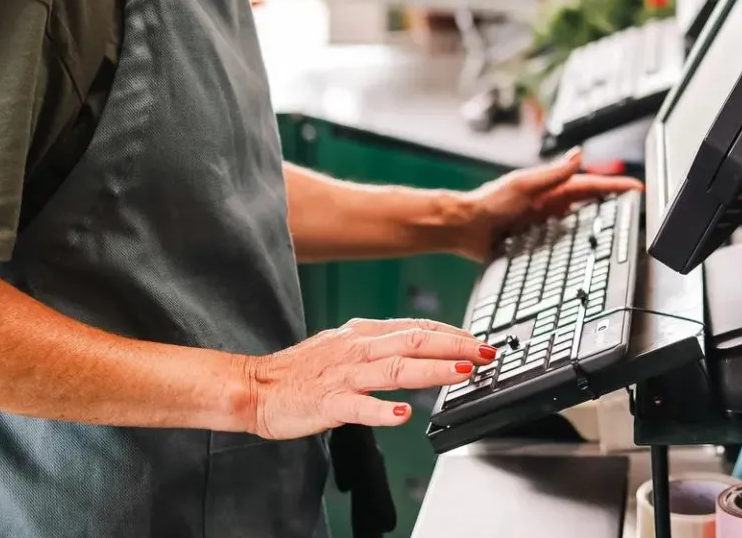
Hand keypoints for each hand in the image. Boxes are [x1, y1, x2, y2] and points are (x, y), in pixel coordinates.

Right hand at [243, 318, 493, 439]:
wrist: (257, 387)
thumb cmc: (302, 370)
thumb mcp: (346, 344)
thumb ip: (381, 344)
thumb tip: (421, 342)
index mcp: (363, 333)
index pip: (416, 327)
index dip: (451, 331)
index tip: (479, 339)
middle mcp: (357, 348)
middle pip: (413, 341)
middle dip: (454, 345)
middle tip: (485, 352)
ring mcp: (343, 375)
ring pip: (394, 369)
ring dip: (430, 370)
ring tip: (459, 372)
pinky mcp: (328, 403)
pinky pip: (359, 407)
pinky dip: (382, 410)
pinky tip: (403, 414)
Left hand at [453, 149, 641, 260]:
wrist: (465, 227)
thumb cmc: (488, 202)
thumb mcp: (524, 184)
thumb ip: (552, 172)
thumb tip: (578, 155)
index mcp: (551, 187)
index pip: (591, 185)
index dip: (615, 186)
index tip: (636, 188)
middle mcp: (551, 202)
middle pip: (591, 199)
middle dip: (614, 199)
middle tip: (636, 202)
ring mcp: (545, 220)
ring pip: (581, 217)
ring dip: (601, 217)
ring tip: (622, 220)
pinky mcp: (536, 236)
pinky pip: (565, 237)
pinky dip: (580, 237)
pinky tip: (588, 244)